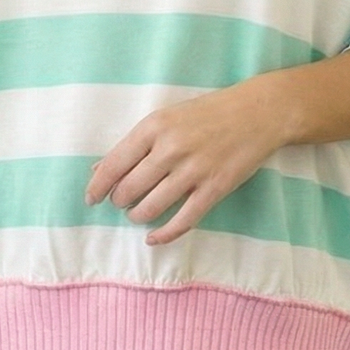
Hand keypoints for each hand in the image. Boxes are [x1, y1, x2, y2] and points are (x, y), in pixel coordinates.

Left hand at [84, 81, 284, 244]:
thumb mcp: (166, 118)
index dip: (98, 186)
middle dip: (120, 201)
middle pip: (129, 189)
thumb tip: (98, 169)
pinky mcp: (214, 189)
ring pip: (151, 208)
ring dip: (138, 216)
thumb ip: (134, 144)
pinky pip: (182, 221)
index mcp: (154, 127)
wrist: (258, 112)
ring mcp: (194, 170)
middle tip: (122, 202)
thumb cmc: (208, 113)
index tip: (91, 199)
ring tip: (139, 213)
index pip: (114, 164)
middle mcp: (170, 149)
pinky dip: (163, 234)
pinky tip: (153, 237)